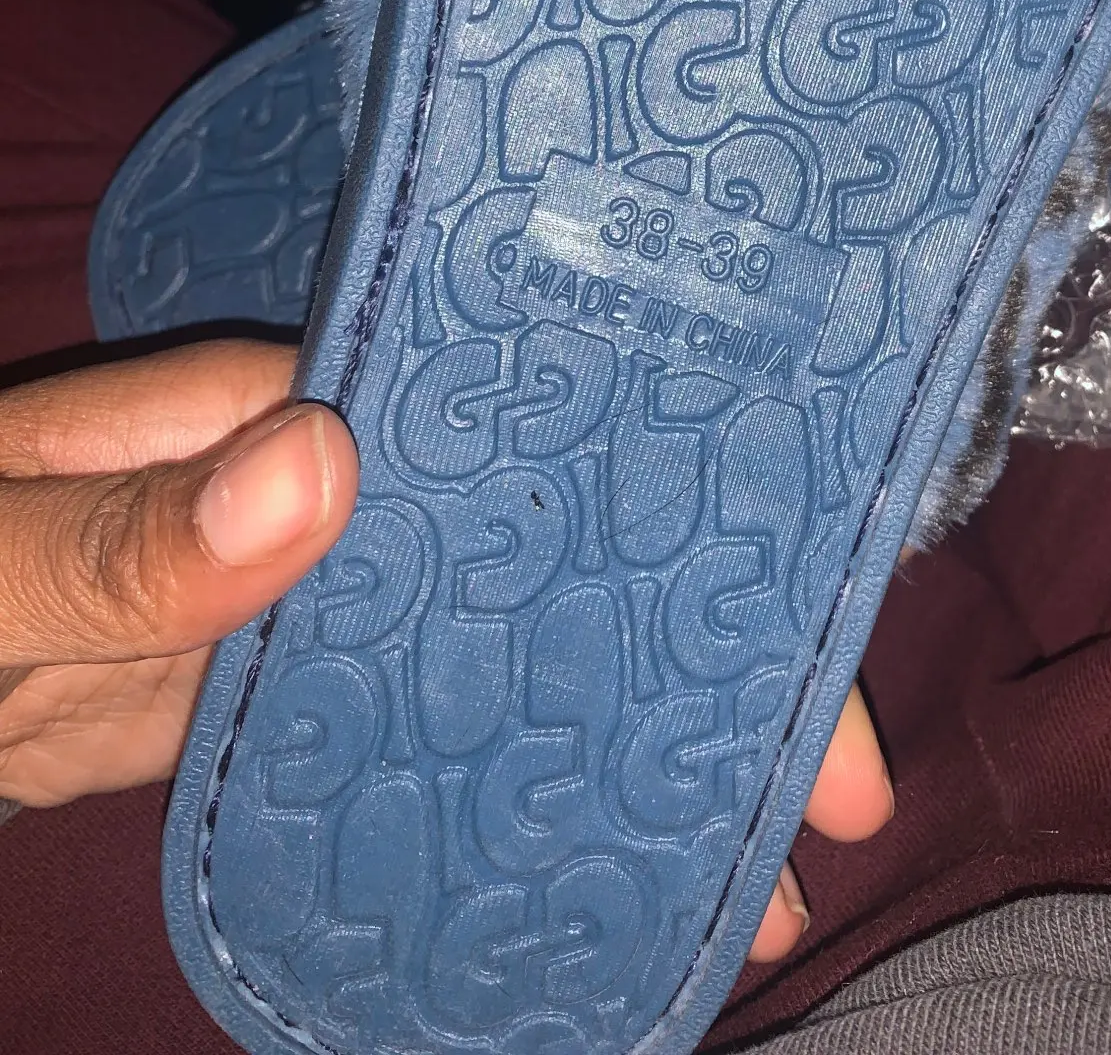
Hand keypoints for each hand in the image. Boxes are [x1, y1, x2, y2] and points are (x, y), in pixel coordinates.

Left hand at [0, 337, 891, 962]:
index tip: (794, 609)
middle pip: (532, 552)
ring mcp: (281, 599)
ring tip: (756, 860)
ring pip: (488, 651)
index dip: (659, 516)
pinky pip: (401, 733)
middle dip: (684, 653)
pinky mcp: (250, 694)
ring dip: (617, 737)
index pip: (503, 440)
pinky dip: (503, 789)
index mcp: (255, 409)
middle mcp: (301, 487)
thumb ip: (120, 537)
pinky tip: (586, 858)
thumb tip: (325, 469)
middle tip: (830, 797)